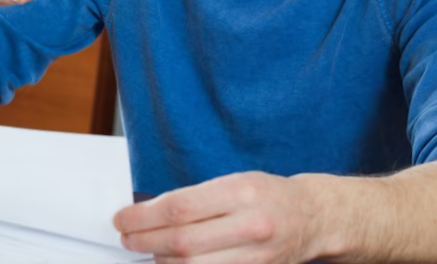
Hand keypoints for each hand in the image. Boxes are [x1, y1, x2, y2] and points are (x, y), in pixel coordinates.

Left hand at [113, 172, 322, 263]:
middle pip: (182, 242)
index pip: (180, 207)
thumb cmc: (269, 195)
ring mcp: (255, 257)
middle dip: (145, 241)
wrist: (312, 218)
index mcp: (242, 192)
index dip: (144, 216)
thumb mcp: (235, 181)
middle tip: (128, 236)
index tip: (124, 218)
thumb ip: (196, 198)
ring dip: (161, 261)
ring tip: (148, 250)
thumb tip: (151, 213)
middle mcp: (250, 225)